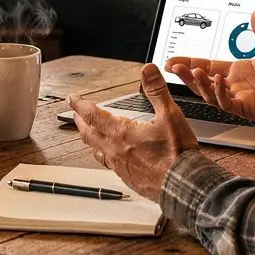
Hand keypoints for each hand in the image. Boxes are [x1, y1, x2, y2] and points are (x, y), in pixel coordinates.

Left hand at [69, 63, 196, 200]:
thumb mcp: (170, 115)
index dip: (79, 105)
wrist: (183, 184)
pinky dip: (104, 155)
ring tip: (89, 134)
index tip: (72, 99)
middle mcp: (115, 150)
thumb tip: (148, 70)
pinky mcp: (127, 178)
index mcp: (121, 133)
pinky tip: (110, 156)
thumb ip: (156, 91)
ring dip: (90, 139)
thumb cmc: (177, 153)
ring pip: (96, 150)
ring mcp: (119, 166)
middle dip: (79, 121)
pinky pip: (108, 165)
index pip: (92, 115)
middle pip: (88, 134)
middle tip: (75, 114)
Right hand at [166, 10, 254, 124]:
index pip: (209, 65)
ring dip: (200, 84)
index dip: (191, 62)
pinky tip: (217, 82)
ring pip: (212, 95)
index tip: (173, 59)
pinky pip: (229, 105)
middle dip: (187, 74)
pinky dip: (220, 94)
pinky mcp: (252, 109)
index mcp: (243, 70)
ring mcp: (245, 98)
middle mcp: (240, 85)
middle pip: (204, 82)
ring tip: (193, 71)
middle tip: (173, 66)